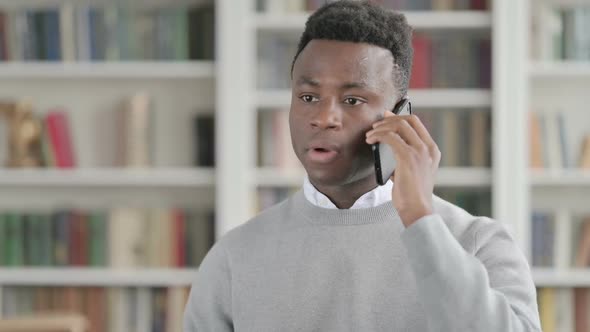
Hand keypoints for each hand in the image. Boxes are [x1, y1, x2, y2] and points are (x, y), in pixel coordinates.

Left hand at [365, 112, 440, 226]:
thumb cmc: (411, 193)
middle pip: (408, 120)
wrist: (417, 209)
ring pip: (399, 125)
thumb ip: (406, 155)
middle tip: (375, 125)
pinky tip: (371, 141)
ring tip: (370, 135)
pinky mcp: (408, 157)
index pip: (417, 123)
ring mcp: (420, 151)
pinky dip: (378, 135)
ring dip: (381, 127)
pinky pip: (390, 137)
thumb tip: (388, 140)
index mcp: (432, 150)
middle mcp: (428, 148)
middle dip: (389, 119)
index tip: (386, 117)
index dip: (399, 116)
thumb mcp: (413, 171)